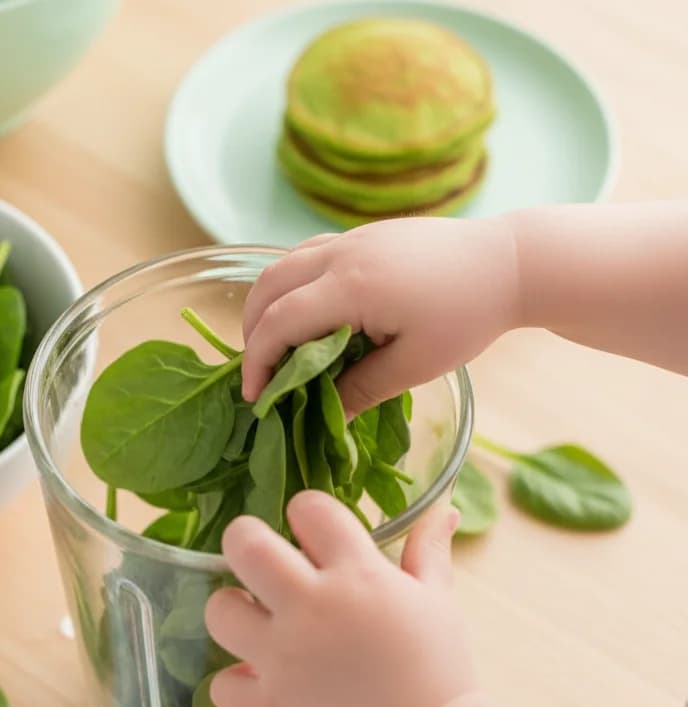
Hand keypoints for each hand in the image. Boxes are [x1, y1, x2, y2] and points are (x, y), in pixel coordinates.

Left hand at [204, 492, 475, 706]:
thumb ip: (427, 549)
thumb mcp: (437, 599)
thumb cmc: (437, 666)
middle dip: (244, 539)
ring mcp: (284, 656)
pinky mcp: (271, 703)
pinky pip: (222, 686)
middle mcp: (312, 607)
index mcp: (357, 574)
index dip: (308, 512)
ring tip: (255, 617)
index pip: (309, 509)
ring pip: (219, 611)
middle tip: (259, 555)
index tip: (315, 531)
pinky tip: (256, 678)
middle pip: (245, 545)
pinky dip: (235, 685)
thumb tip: (443, 510)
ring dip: (231, 610)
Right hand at [241, 217, 520, 416]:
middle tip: (260, 373)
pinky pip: (307, 256)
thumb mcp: (414, 365)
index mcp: (352, 286)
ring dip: (267, 305)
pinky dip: (291, 286)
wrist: (510, 262)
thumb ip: (361, 389)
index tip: (256, 397)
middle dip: (252, 332)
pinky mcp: (363, 235)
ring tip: (275, 345)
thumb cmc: (468, 316)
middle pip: (268, 287)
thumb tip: (323, 415)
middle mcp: (342, 254)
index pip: (279, 322)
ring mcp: (351, 238)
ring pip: (283, 265)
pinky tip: (306, 314)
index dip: (258, 362)